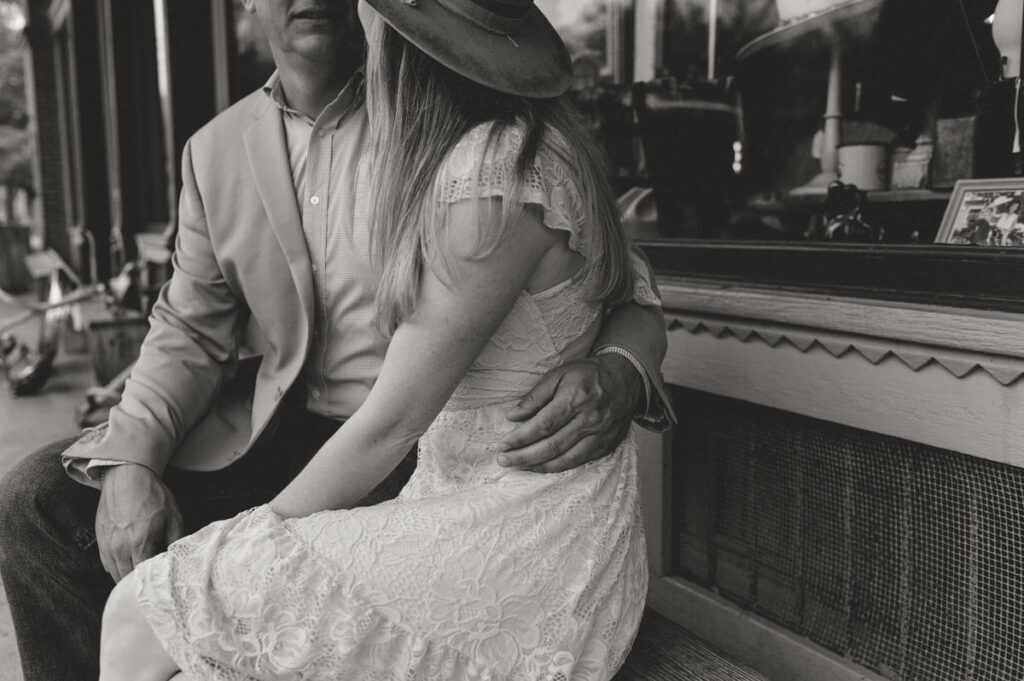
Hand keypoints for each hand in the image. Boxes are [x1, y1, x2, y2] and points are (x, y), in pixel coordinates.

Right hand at [96, 464, 183, 581]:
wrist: (126, 476)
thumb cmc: (152, 496)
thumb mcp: (173, 517)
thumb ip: (176, 541)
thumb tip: (177, 560)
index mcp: (139, 544)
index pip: (144, 578)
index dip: (154, 582)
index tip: (163, 582)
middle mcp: (119, 549)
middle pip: (128, 581)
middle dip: (141, 583)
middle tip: (154, 582)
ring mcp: (107, 546)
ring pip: (115, 575)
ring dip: (128, 577)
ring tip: (143, 574)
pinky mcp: (100, 541)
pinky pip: (107, 564)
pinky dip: (118, 568)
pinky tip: (130, 562)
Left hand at [498, 354, 642, 472]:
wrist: (625, 378)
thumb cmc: (587, 374)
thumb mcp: (558, 375)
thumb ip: (535, 397)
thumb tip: (511, 416)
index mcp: (576, 398)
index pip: (543, 425)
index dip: (521, 438)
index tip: (503, 445)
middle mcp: (590, 419)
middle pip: (552, 446)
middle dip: (525, 456)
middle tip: (504, 460)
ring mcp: (601, 435)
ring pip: (566, 459)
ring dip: (539, 466)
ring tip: (519, 467)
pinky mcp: (607, 445)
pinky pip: (580, 462)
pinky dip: (559, 467)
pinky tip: (543, 466)